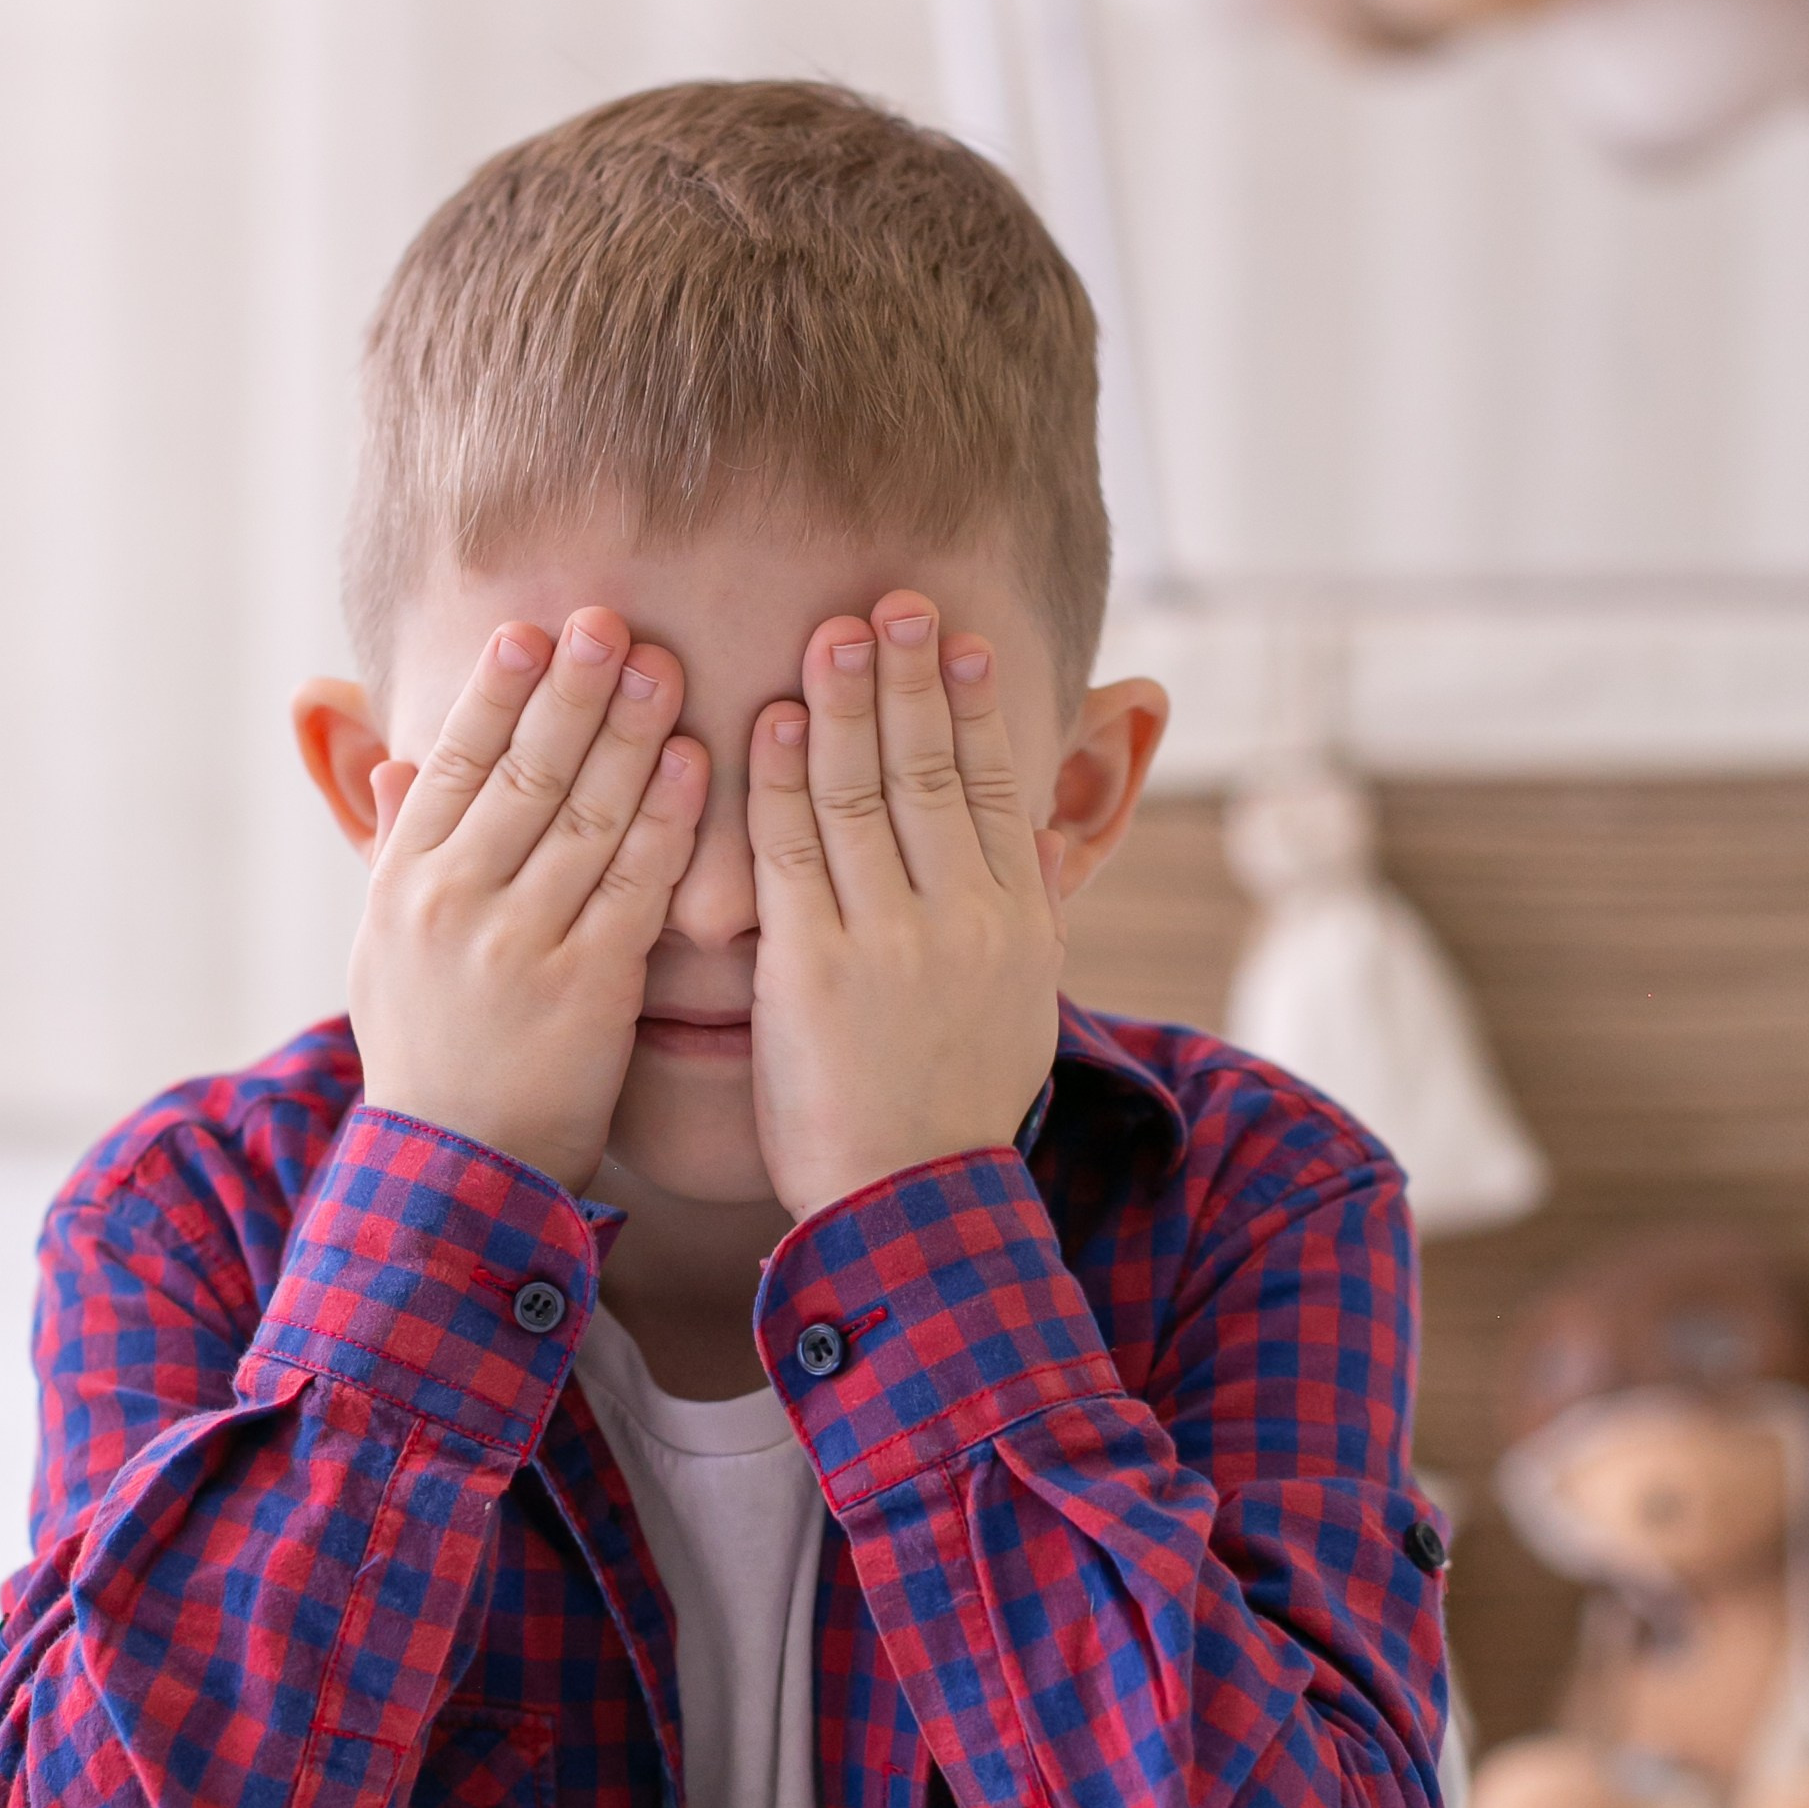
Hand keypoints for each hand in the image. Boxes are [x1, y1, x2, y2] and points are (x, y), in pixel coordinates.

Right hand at [349, 610, 707, 1195]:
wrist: (454, 1174)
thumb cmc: (427, 1051)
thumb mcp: (381, 946)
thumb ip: (392, 846)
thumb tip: (388, 755)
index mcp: (403, 884)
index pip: (453, 763)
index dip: (494, 692)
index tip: (533, 629)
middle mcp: (453, 904)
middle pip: (522, 773)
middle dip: (572, 691)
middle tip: (612, 620)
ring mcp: (519, 945)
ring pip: (583, 817)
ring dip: (629, 736)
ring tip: (666, 668)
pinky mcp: (586, 990)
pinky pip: (634, 887)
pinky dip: (667, 821)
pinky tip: (698, 765)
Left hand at [744, 591, 1064, 1224]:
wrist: (914, 1206)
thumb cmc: (955, 1104)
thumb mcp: (1022, 1005)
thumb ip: (1030, 915)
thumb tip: (1042, 842)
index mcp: (1017, 921)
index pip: (996, 785)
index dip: (976, 705)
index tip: (960, 636)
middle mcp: (964, 918)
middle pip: (933, 769)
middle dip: (911, 678)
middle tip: (894, 601)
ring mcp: (889, 941)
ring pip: (863, 796)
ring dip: (843, 705)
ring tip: (834, 632)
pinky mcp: (814, 970)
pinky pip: (792, 854)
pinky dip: (777, 782)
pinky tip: (765, 722)